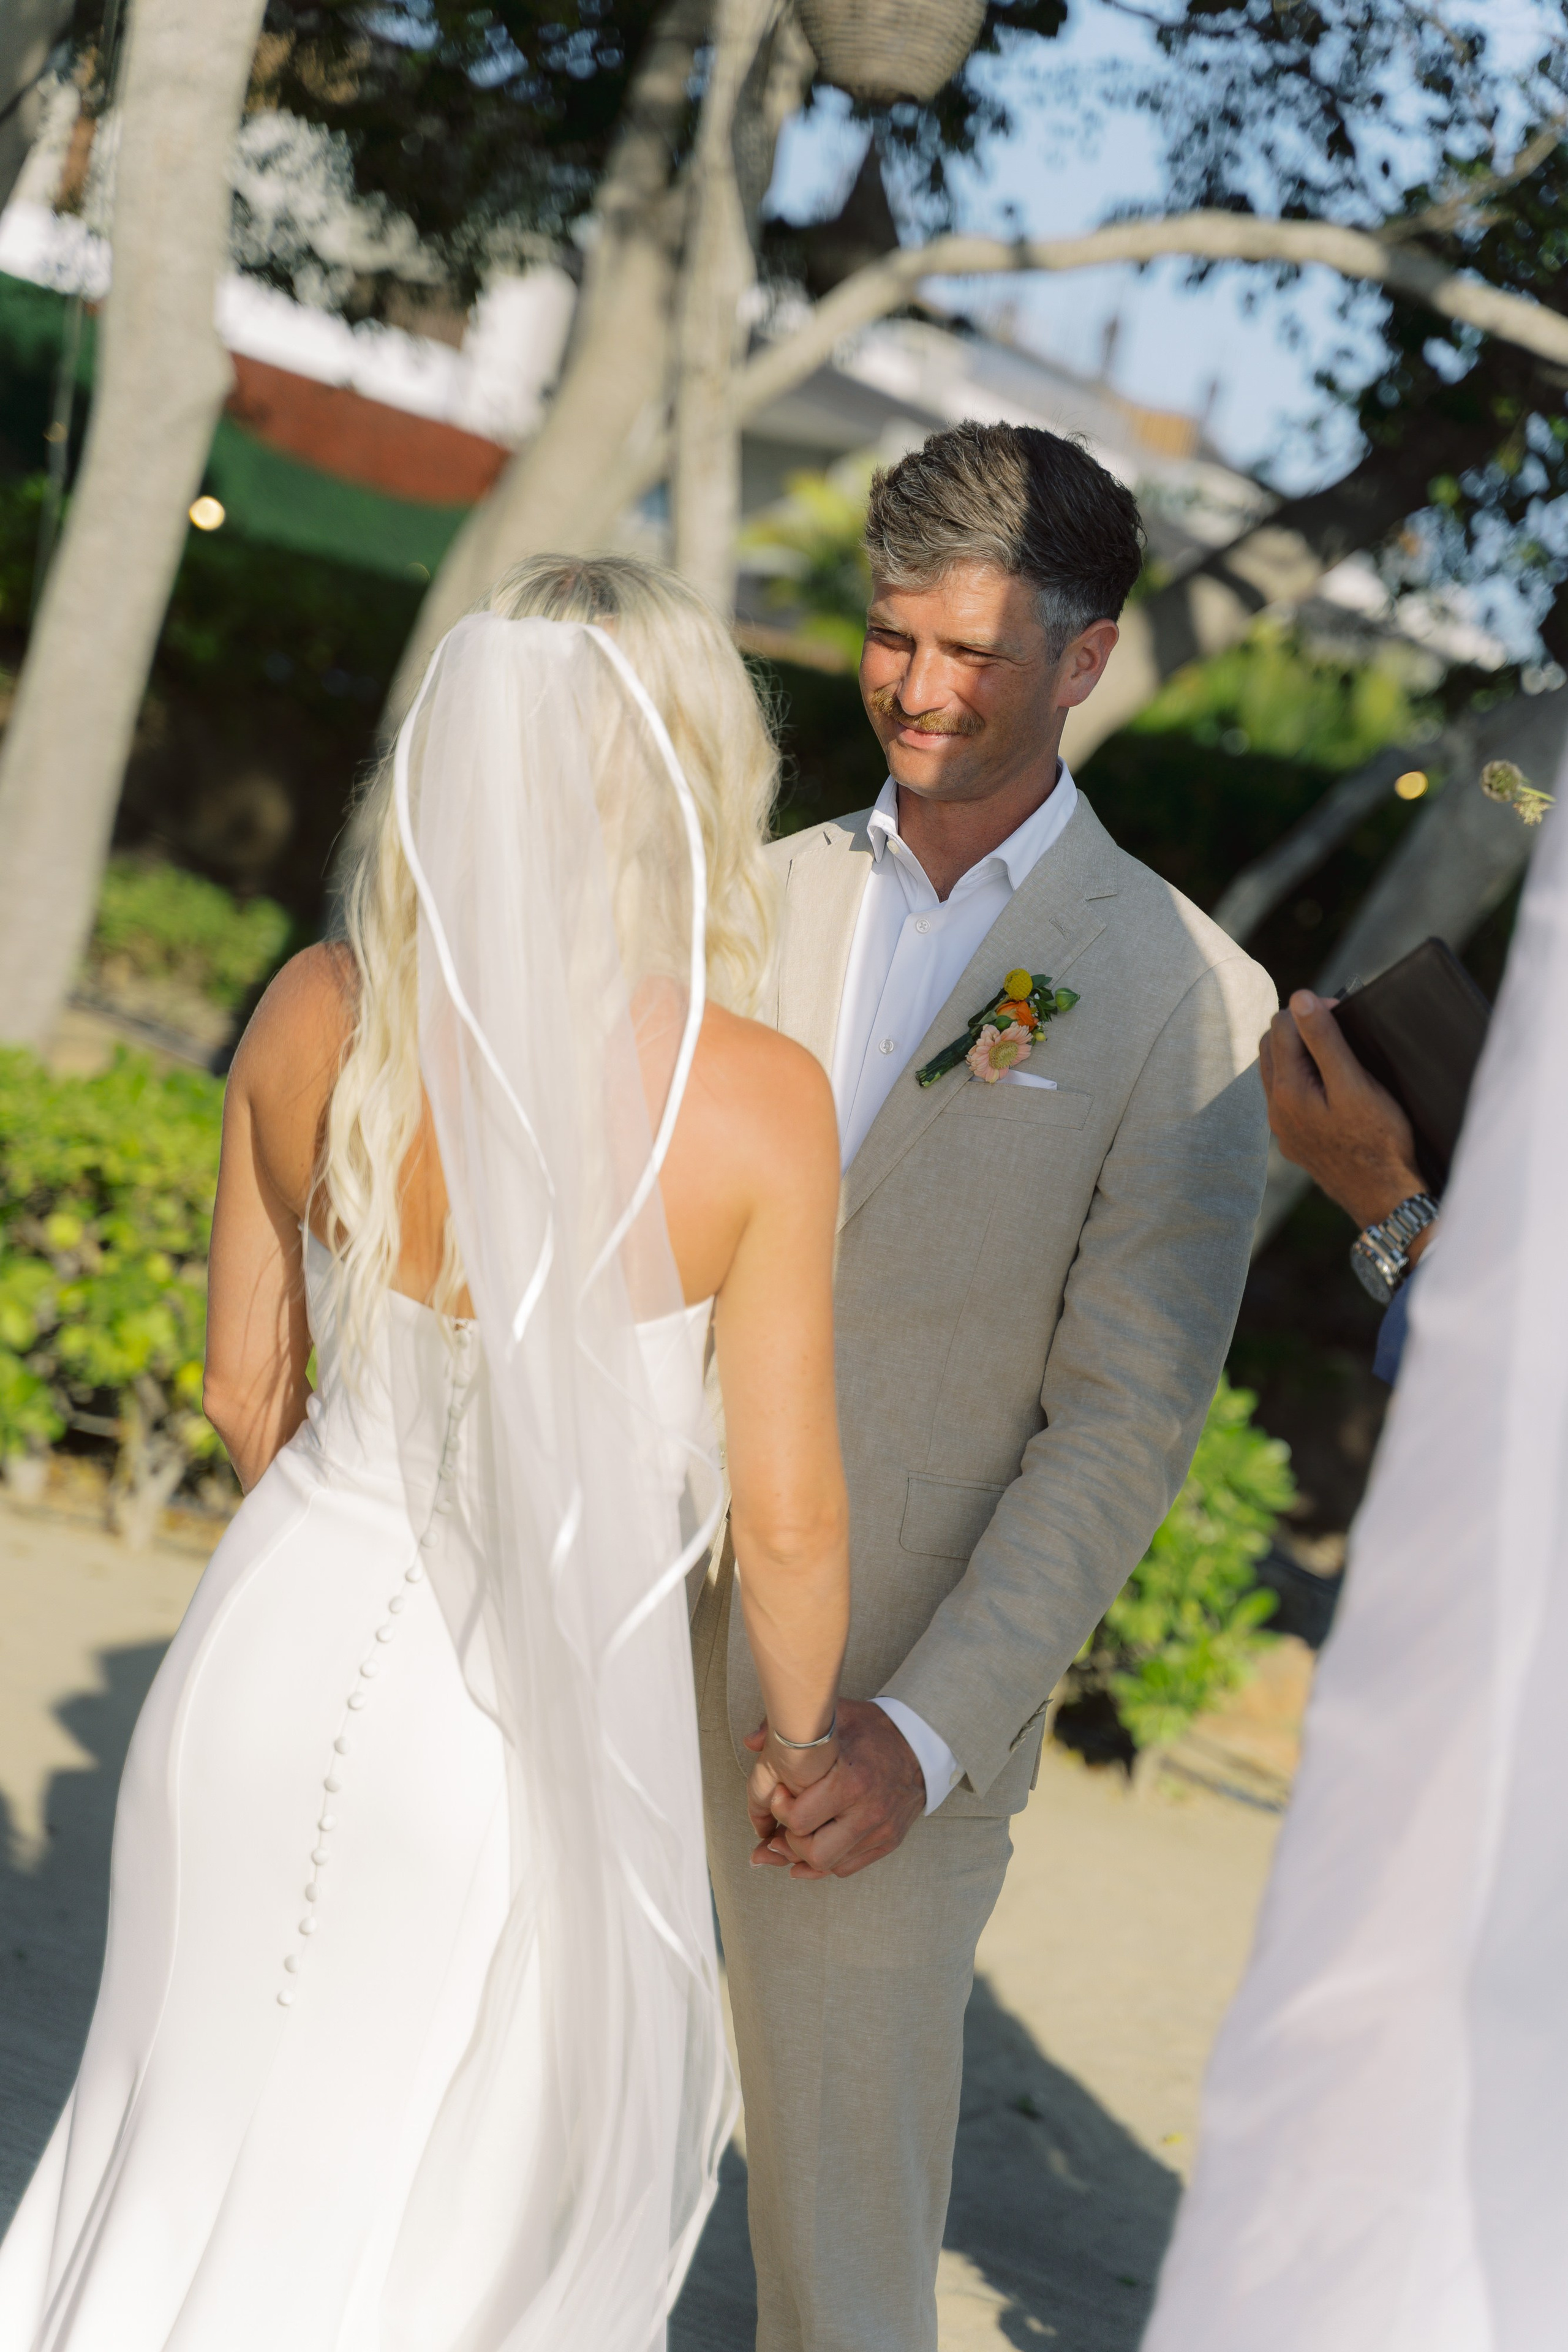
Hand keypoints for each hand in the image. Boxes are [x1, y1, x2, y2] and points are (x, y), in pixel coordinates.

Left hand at [742, 1697, 925, 1880]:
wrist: (922, 1744)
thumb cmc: (872, 1729)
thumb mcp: (834, 1717)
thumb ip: (789, 1726)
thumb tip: (750, 1741)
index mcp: (851, 1781)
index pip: (799, 1819)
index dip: (779, 1811)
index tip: (778, 1794)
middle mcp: (868, 1813)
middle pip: (812, 1851)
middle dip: (789, 1840)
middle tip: (782, 1823)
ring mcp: (880, 1831)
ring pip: (828, 1865)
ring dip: (803, 1855)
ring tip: (789, 1839)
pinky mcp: (887, 1842)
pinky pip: (847, 1867)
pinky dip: (824, 1862)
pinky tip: (808, 1852)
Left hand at [1259, 991, 1432, 1246]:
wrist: (1384, 1196)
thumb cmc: (1378, 1140)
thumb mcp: (1355, 1083)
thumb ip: (1324, 1040)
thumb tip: (1301, 998)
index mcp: (1286, 1089)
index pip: (1281, 1026)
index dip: (1311, 1010)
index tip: (1341, 1011)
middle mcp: (1275, 1109)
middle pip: (1271, 1046)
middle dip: (1299, 1029)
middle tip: (1338, 1029)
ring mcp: (1283, 1127)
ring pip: (1277, 1072)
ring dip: (1299, 1054)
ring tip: (1335, 1053)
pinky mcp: (1295, 1140)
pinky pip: (1289, 1097)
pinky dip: (1303, 1080)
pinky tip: (1330, 1085)